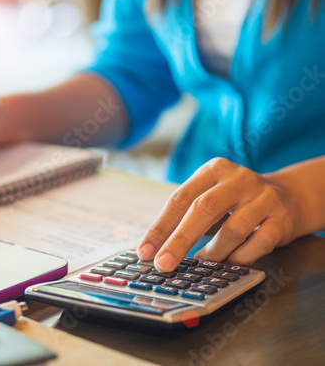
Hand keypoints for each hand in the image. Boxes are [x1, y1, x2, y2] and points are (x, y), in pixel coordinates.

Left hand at [137, 158, 302, 270]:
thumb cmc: (235, 202)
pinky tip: (231, 261)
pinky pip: (257, 244)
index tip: (145, 251)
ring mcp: (263, 197)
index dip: (160, 227)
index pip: (180, 198)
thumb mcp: (210, 197)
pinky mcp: (281, 218)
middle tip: (163, 264)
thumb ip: (186, 217)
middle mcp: (238, 179)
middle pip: (203, 209)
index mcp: (213, 170)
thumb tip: (155, 249)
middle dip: (179, 241)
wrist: (289, 196)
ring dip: (214, 252)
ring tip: (205, 260)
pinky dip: (240, 257)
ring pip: (233, 229)